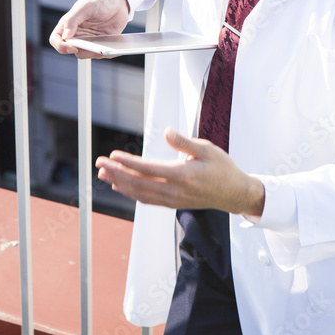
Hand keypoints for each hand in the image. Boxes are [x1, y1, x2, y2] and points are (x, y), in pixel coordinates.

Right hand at [48, 0, 129, 58]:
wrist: (118, 2)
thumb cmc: (99, 1)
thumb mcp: (85, 6)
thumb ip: (72, 20)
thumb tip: (65, 36)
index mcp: (68, 25)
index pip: (56, 39)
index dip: (60, 46)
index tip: (72, 47)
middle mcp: (76, 34)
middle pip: (71, 50)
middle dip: (82, 51)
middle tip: (93, 47)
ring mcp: (88, 40)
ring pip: (86, 54)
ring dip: (95, 53)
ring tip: (105, 47)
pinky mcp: (100, 44)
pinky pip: (100, 54)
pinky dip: (106, 53)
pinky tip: (113, 48)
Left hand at [95, 128, 265, 217]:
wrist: (235, 194)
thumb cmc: (222, 168)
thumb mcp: (207, 149)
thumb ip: (184, 142)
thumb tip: (167, 132)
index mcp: (182, 176)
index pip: (148, 170)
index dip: (128, 163)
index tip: (112, 156)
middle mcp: (175, 191)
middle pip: (138, 183)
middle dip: (116, 173)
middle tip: (99, 164)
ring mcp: (173, 200)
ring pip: (140, 194)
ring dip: (119, 183)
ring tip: (103, 174)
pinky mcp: (172, 203)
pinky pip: (147, 200)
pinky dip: (131, 193)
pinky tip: (120, 185)